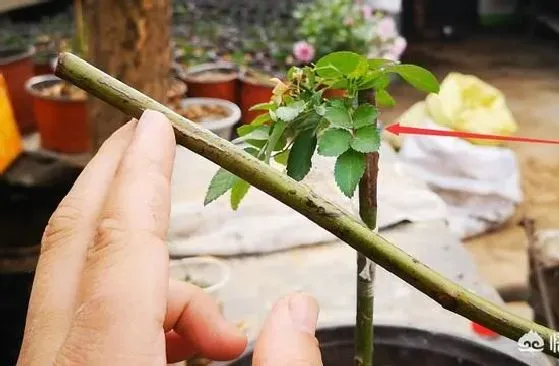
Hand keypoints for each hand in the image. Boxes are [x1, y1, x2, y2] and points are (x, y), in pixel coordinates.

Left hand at [18, 110, 322, 364]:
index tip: (157, 124)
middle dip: (116, 178)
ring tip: (224, 341)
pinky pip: (88, 319)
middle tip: (149, 139)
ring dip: (160, 286)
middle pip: (75, 239)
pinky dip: (140, 316)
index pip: (121, 246)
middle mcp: (58, 364)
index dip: (143, 176)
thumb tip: (299, 308)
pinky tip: (189, 352)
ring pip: (88, 284)